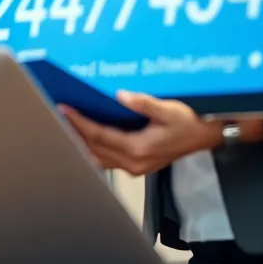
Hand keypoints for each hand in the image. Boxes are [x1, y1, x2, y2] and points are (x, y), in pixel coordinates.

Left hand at [59, 92, 220, 176]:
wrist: (204, 136)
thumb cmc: (188, 122)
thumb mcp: (169, 109)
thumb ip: (144, 103)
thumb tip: (120, 96)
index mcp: (139, 149)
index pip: (100, 136)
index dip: (79, 122)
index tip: (64, 108)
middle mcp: (134, 163)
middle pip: (94, 150)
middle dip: (74, 133)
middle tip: (57, 116)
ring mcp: (135, 167)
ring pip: (98, 158)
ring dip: (82, 143)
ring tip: (66, 125)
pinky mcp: (136, 166)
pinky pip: (107, 159)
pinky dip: (93, 147)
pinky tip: (86, 135)